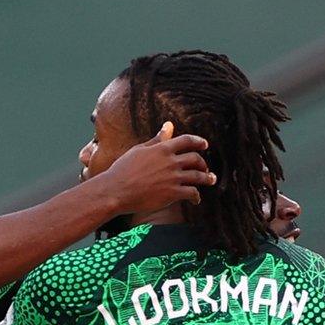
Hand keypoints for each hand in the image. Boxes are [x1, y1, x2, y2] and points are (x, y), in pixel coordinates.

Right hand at [99, 122, 213, 213]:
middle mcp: (171, 162)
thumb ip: (156, 140)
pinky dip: (197, 196)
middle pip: (196, 159)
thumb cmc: (122, 170)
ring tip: (209, 180)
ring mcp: (173, 178)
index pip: (187, 140)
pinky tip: (196, 199)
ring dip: (206, 178)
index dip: (199, 142)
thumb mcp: (139, 150)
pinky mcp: (172, 193)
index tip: (204, 145)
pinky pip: (192, 193)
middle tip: (205, 168)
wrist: (115, 190)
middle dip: (203, 163)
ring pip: (198, 176)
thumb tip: (168, 125)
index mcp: (162, 149)